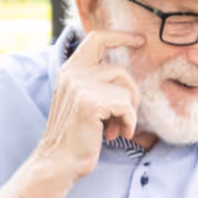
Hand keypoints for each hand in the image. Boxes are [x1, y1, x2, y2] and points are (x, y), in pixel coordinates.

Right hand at [38, 30, 144, 179]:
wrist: (58, 161)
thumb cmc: (76, 135)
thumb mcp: (80, 101)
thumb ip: (95, 82)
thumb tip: (125, 74)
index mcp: (70, 69)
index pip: (97, 38)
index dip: (121, 36)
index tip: (140, 40)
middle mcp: (73, 73)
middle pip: (120, 70)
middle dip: (129, 95)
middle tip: (123, 116)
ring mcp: (80, 86)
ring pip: (125, 89)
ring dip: (128, 112)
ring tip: (115, 128)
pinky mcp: (90, 102)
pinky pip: (126, 106)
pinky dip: (129, 123)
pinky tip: (119, 134)